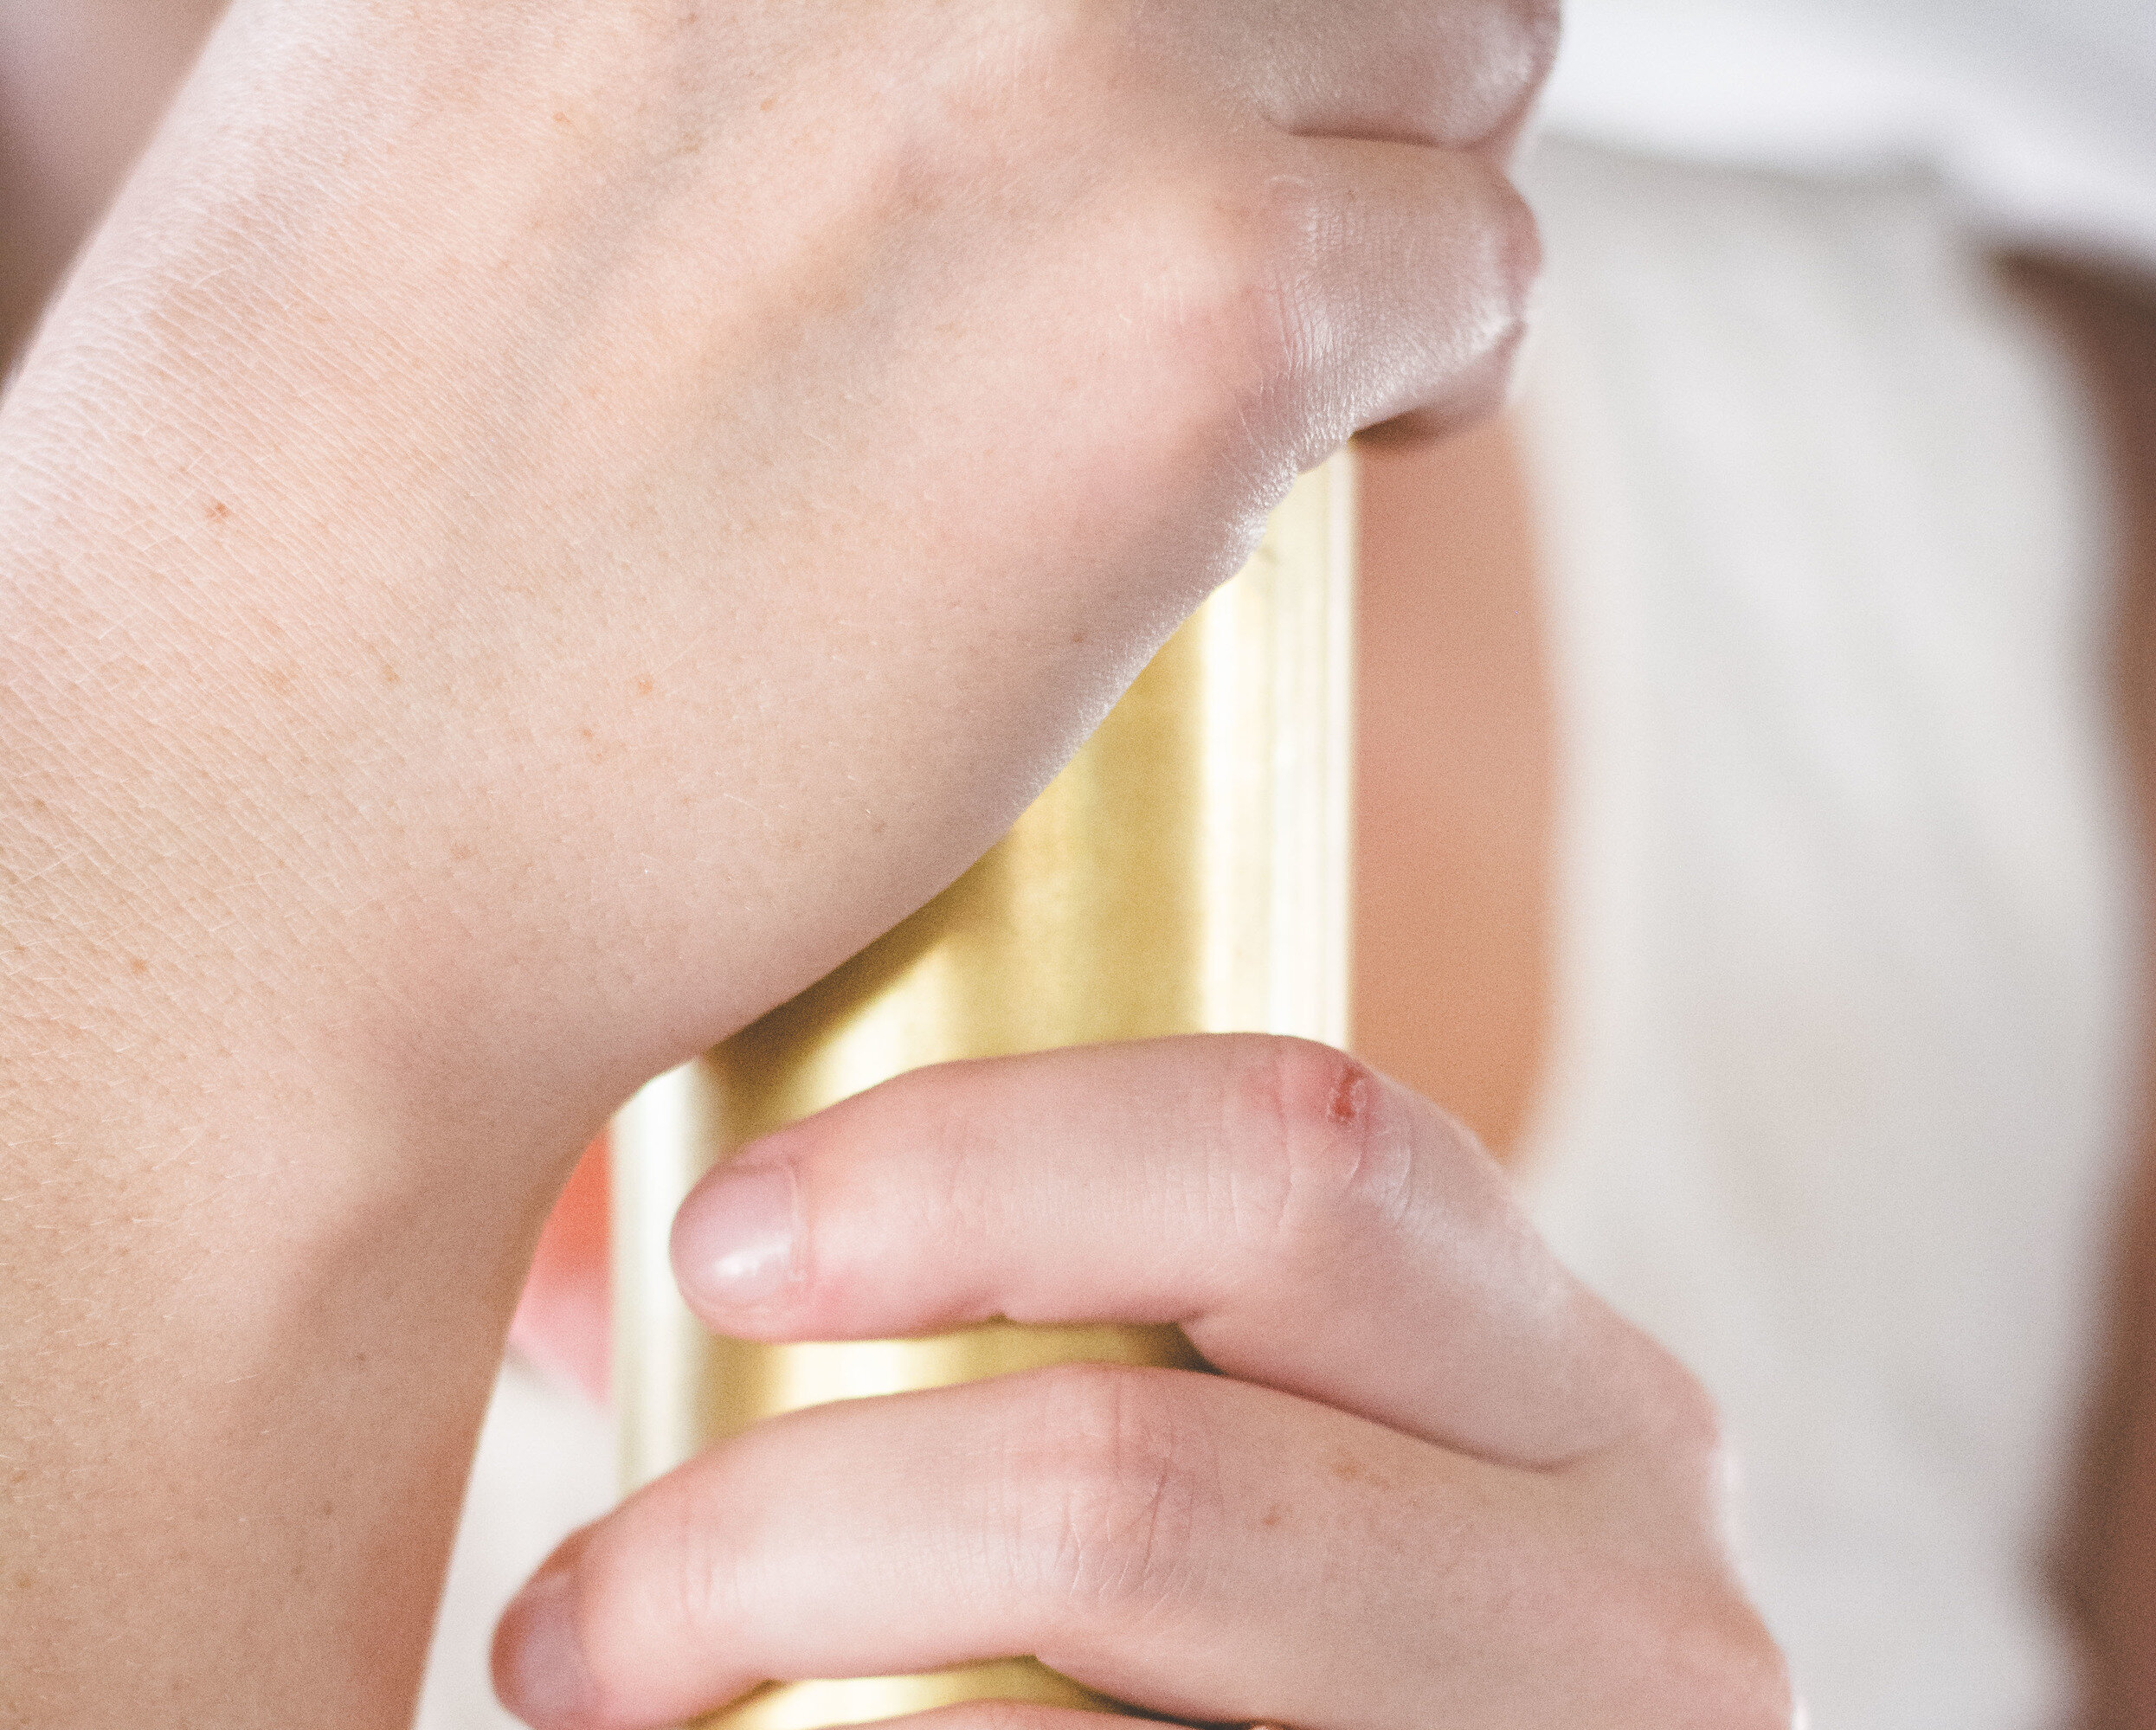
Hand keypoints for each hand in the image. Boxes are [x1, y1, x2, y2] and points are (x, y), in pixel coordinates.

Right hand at [0, 0, 1547, 1168]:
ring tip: (1278, 357)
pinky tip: (1325, 462)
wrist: (288, 833)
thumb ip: (686, 12)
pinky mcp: (1202, 296)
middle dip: (1314, 44)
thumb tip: (879, 39)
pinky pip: (1478, 264)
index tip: (1127, 89)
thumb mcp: (438, 87)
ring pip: (1460, 33)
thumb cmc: (314, 548)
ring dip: (1396, 186)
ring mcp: (1063, 42)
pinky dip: (1434, 369)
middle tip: (1230, 229)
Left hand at [472, 1038, 1901, 1729]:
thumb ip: (1131, 1447)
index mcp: (1606, 1452)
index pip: (1301, 1167)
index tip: (704, 1257)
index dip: (967, 1160)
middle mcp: (1647, 1678)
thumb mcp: (1389, 1638)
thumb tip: (587, 1284)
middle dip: (731, 1557)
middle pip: (1109, 1493)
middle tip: (556, 1661)